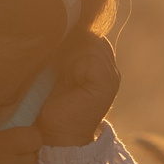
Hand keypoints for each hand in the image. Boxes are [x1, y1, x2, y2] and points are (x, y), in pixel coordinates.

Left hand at [35, 33, 119, 147]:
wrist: (57, 136)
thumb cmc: (52, 106)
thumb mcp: (59, 71)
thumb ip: (66, 50)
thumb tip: (59, 27)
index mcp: (99, 65)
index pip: (89, 33)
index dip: (71, 36)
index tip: (54, 49)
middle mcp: (109, 69)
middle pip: (91, 35)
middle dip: (71, 42)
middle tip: (56, 64)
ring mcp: (111, 77)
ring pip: (92, 43)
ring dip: (71, 53)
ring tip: (61, 72)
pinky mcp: (106, 84)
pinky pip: (92, 57)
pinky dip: (75, 63)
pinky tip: (67, 77)